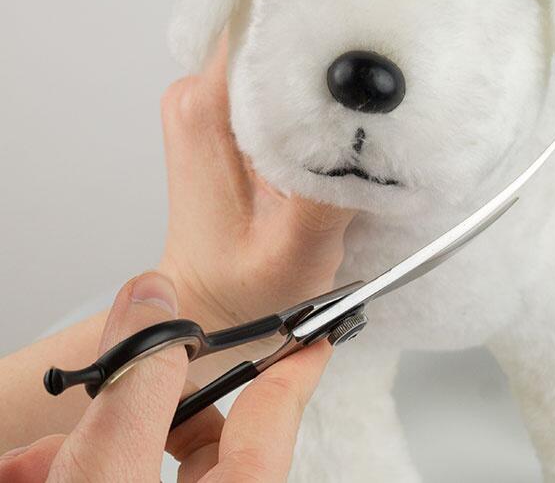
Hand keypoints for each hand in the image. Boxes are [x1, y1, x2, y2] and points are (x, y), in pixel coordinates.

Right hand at [0, 272, 328, 481]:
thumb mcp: (108, 472)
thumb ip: (136, 383)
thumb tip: (153, 300)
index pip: (280, 409)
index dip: (299, 356)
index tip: (316, 325)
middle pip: (200, 431)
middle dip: (143, 400)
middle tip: (120, 376)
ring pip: (143, 459)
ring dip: (87, 442)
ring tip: (37, 454)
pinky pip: (115, 480)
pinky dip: (69, 468)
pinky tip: (28, 468)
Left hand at [157, 37, 355, 364]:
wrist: (213, 303)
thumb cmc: (242, 286)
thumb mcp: (295, 248)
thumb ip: (329, 184)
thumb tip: (370, 125)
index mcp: (205, 115)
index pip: (252, 22)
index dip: (307, 10)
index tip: (359, 12)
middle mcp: (200, 97)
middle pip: (265, 27)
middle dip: (321, 33)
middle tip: (377, 47)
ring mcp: (212, 103)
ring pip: (272, 48)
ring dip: (318, 61)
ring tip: (362, 82)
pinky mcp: (231, 116)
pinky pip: (273, 75)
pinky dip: (309, 85)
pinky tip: (337, 107)